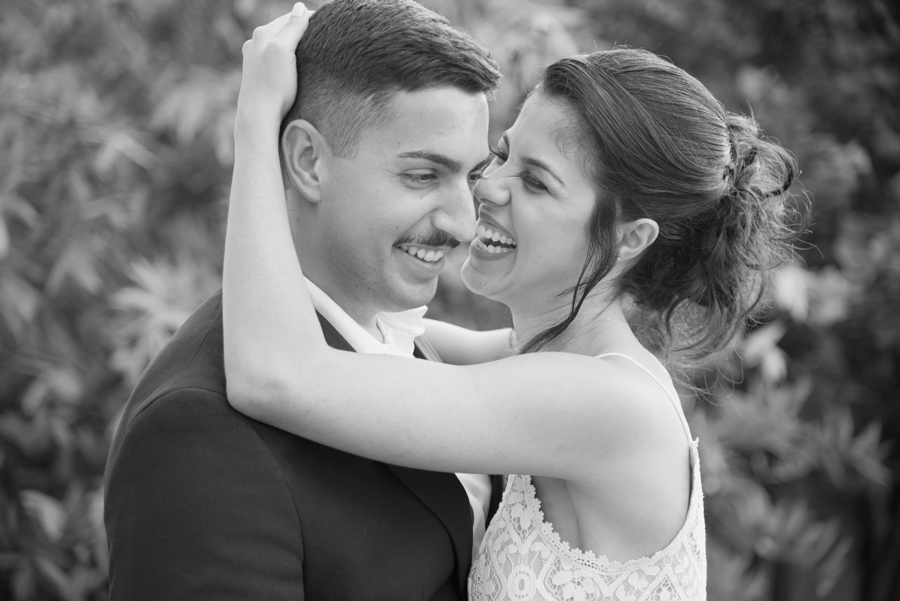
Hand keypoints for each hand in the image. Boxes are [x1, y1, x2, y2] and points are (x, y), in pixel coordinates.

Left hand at [236, 3, 312, 127]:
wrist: (259, 117)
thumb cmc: (273, 85)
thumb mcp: (284, 51)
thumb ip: (292, 27)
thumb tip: (301, 6)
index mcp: (262, 34)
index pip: (291, 18)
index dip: (310, 20)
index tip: (329, 25)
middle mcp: (255, 43)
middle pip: (284, 30)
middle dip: (302, 31)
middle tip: (324, 38)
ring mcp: (255, 60)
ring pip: (280, 45)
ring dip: (295, 45)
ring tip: (312, 51)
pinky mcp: (258, 75)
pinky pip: (276, 59)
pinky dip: (288, 58)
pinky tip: (296, 67)